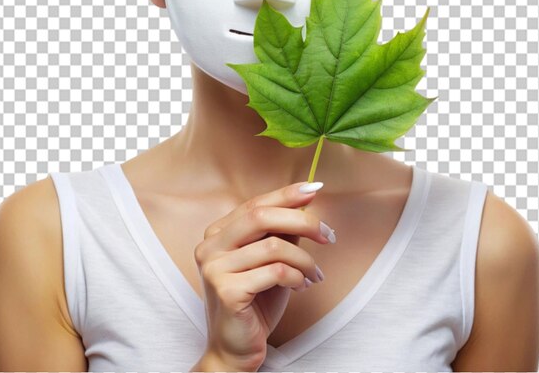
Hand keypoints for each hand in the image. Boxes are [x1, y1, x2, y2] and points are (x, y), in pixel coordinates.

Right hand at [193, 181, 332, 369]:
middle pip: (261, 216)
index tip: (314, 189)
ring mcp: (214, 268)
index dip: (286, 194)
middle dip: (302, 221)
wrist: (235, 349)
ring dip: (304, 259)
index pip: (254, 203)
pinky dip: (296, 276)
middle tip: (328, 235)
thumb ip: (281, 233)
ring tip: (314, 275)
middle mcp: (210, 246)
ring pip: (274, 246)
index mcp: (217, 233)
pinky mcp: (227, 291)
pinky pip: (275, 272)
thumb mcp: (270, 260)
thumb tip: (306, 203)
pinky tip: (300, 286)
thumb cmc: (255, 302)